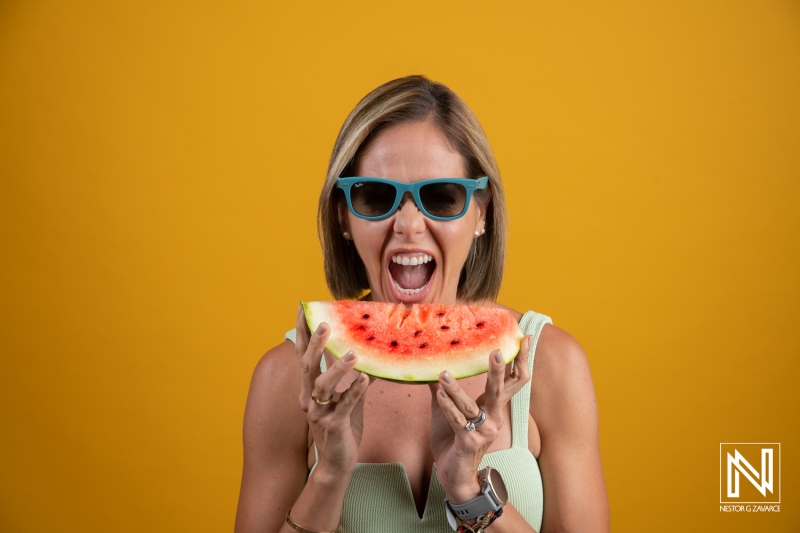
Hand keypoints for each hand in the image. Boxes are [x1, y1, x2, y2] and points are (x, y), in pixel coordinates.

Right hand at [295, 305, 373, 479]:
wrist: (337, 464)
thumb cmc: (342, 429)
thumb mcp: (346, 399)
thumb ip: (351, 379)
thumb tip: (365, 356)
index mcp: (308, 389)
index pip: (303, 356)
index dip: (301, 333)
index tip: (302, 310)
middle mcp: (309, 399)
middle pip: (307, 366)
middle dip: (314, 344)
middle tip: (325, 325)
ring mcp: (320, 413)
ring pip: (323, 385)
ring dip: (338, 368)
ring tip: (354, 354)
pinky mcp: (334, 425)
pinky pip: (344, 405)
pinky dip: (354, 391)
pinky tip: (366, 379)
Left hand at [428, 336, 531, 502]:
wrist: (455, 476)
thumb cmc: (453, 441)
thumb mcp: (449, 412)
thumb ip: (445, 391)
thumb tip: (432, 368)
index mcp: (493, 408)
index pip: (514, 380)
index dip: (520, 361)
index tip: (524, 339)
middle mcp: (493, 418)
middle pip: (501, 390)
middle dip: (498, 370)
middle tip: (495, 351)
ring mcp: (483, 431)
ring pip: (471, 405)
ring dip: (455, 389)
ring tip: (443, 373)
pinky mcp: (469, 442)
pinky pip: (457, 421)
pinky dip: (447, 407)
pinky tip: (438, 393)